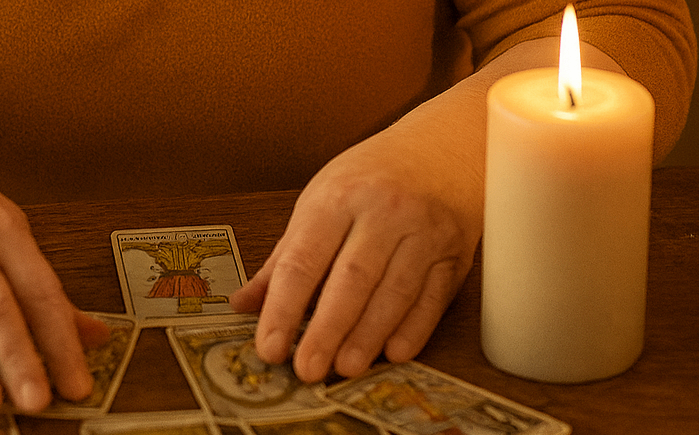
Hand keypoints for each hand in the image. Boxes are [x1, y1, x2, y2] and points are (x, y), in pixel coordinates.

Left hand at [230, 132, 482, 382]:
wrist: (444, 145)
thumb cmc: (371, 177)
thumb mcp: (320, 201)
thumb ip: (284, 257)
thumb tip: (243, 304)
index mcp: (336, 198)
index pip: (303, 261)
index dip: (283, 309)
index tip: (269, 347)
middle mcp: (382, 211)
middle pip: (351, 280)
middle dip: (326, 329)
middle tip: (306, 369)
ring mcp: (424, 231)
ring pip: (394, 292)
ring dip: (368, 335)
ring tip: (345, 367)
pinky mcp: (455, 251)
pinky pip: (433, 296)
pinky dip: (414, 328)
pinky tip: (394, 352)